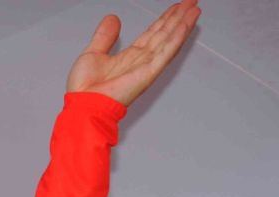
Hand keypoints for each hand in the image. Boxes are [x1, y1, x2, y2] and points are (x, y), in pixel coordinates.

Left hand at [67, 0, 200, 106]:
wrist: (83, 105)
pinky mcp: (148, 73)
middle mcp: (140, 61)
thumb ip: (105, 36)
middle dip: (178, 17)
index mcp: (129, 57)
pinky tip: (185, 26)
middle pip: (164, 34)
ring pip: (169, 40)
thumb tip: (112, 20)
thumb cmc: (85, 89)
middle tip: (191, 2)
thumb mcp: (93, 52)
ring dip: (183, 23)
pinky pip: (165, 53)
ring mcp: (146, 67)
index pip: (152, 33)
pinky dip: (176, 38)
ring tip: (194, 9)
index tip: (176, 8)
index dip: (164, 19)